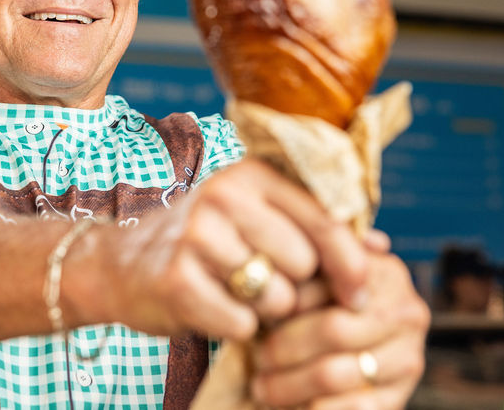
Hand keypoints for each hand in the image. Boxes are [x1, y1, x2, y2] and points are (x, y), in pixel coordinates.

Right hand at [94, 158, 369, 339]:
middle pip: (304, 264)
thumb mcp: (259, 221)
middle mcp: (225, 195)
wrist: (120, 264)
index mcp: (252, 174)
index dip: (351, 262)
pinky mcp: (176, 278)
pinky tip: (215, 309)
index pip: (325, 218)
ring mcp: (197, 235)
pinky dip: (236, 328)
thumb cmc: (207, 244)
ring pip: (276, 296)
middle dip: (296, 288)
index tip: (360, 294)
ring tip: (238, 294)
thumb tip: (383, 249)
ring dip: (267, 311)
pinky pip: (240, 322)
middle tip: (266, 285)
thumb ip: (318, 230)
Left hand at [251, 248, 429, 408]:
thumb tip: (283, 244)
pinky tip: (288, 406)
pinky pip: (348, 409)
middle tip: (256, 356)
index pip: (330, 282)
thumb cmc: (330, 307)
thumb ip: (313, 259)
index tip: (258, 311)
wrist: (368, 355)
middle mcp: (406, 313)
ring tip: (262, 385)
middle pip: (332, 330)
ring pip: (332, 375)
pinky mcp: (398, 398)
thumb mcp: (325, 275)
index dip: (288, 300)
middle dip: (283, 347)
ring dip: (287, 385)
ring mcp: (406, 359)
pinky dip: (310, 408)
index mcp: (387, 273)